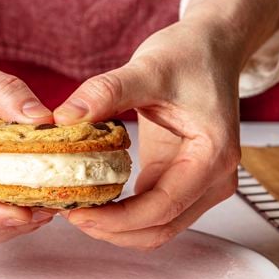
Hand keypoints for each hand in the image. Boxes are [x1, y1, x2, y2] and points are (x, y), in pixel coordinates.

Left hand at [54, 0, 278, 249]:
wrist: (210, 49)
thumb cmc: (190, 55)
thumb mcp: (148, 68)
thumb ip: (106, 91)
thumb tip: (64, 118)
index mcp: (212, 156)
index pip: (162, 207)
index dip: (116, 219)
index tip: (78, 211)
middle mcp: (213, 179)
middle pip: (160, 229)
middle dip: (112, 229)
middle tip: (69, 212)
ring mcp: (201, 184)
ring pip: (156, 228)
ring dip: (116, 227)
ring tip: (76, 207)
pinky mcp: (183, 180)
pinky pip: (152, 212)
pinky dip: (123, 214)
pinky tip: (93, 196)